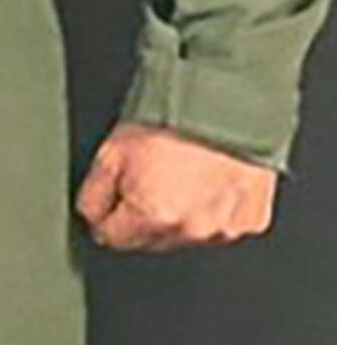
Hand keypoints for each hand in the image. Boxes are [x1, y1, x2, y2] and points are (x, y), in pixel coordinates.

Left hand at [79, 122, 278, 252]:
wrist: (229, 104)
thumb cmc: (174, 122)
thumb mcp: (110, 153)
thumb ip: (92, 197)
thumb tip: (92, 218)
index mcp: (153, 217)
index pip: (111, 238)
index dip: (108, 215)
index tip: (116, 196)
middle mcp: (191, 230)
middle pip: (150, 240)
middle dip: (144, 217)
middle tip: (153, 178)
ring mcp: (225, 228)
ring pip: (187, 236)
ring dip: (182, 216)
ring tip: (184, 177)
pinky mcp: (252, 221)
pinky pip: (223, 226)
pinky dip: (215, 210)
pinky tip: (211, 183)